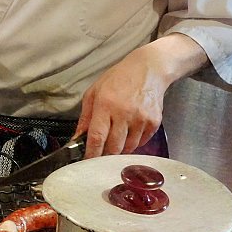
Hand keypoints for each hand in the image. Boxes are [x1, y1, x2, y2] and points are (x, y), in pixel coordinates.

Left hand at [75, 35, 207, 155]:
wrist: (149, 69)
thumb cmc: (119, 79)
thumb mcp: (94, 92)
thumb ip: (85, 117)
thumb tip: (77, 138)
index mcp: (106, 104)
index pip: (97, 137)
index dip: (91, 153)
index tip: (86, 161)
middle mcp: (124, 113)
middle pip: (113, 147)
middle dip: (105, 154)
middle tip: (101, 151)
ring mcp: (141, 119)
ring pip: (128, 148)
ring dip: (120, 148)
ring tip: (117, 136)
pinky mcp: (154, 123)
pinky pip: (141, 142)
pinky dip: (133, 141)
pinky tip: (130, 129)